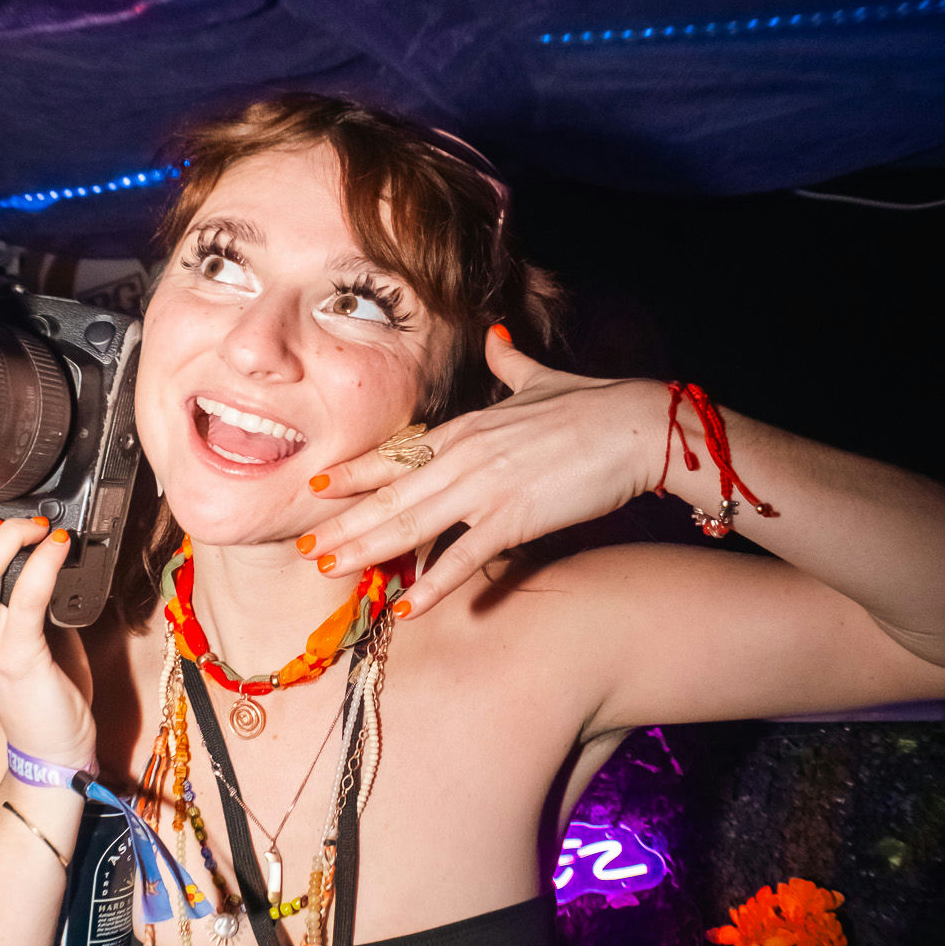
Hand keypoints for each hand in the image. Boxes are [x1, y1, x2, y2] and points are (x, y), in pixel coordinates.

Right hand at [0, 508, 95, 765]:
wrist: (50, 748)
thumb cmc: (38, 690)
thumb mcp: (9, 637)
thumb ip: (7, 598)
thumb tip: (30, 549)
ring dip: (9, 534)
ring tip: (36, 529)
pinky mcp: (18, 655)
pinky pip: (28, 593)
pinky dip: (45, 560)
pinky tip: (58, 547)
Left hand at [299, 328, 660, 617]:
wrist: (639, 425)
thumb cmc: (594, 405)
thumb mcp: (540, 380)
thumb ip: (509, 364)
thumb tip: (496, 338)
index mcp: (467, 428)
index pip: (396, 455)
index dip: (354, 475)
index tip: (318, 491)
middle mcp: (464, 456)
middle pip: (389, 496)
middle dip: (343, 525)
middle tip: (305, 549)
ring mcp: (485, 487)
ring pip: (410, 524)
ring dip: (367, 551)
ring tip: (330, 572)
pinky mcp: (514, 516)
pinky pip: (464, 557)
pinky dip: (434, 584)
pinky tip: (408, 607)